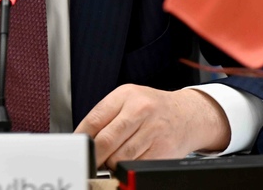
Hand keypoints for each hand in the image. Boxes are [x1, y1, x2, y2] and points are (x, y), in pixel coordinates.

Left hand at [74, 84, 229, 168]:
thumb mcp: (128, 99)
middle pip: (106, 141)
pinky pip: (135, 166)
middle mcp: (141, 110)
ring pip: (119, 158)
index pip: (95, 119)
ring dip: (110, 163)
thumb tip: (82, 138)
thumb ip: (105, 115)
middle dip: (94, 155)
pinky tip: (127, 160)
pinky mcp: (162, 151)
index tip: (76, 148)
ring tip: (111, 158)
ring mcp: (153, 131)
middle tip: (90, 159)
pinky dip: (127, 168)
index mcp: (127, 95)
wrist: (186, 114)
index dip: (81, 138)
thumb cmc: (152, 107)